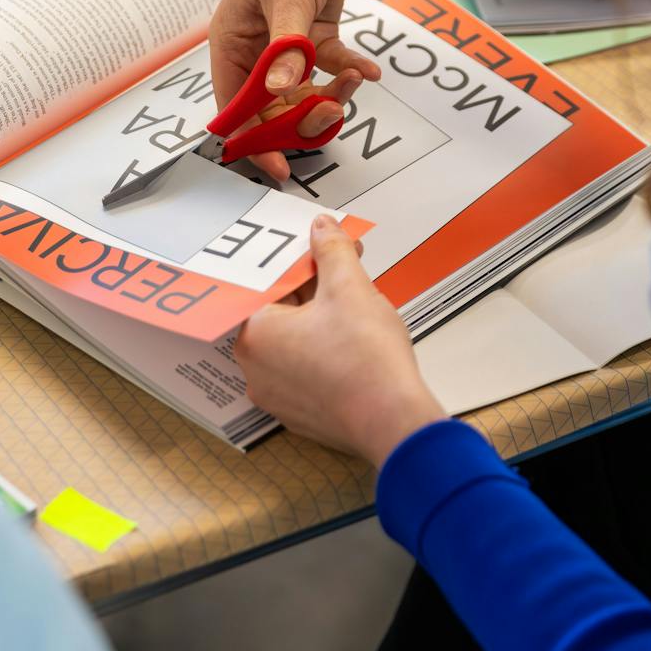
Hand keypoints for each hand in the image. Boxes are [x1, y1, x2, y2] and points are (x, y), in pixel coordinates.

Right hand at [210, 0, 448, 180]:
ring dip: (331, 94)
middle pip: (271, 107)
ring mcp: (284, 43)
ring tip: (358, 78)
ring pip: (303, 92)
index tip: (280, 166)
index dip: (253, 140)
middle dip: (303, 116)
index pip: (233, 106)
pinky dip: (348, 72)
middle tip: (332, 114)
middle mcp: (254, 47)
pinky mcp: (312, 34)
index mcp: (231, 41)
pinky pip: (327, 68)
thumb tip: (284, 89)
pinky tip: (370, 70)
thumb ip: (288, 47)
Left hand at [235, 216, 445, 467]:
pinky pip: (306, 372)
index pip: (268, 284)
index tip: (322, 250)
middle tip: (345, 269)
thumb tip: (322, 229)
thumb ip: (331, 251)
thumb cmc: (366, 361)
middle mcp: (256, 370)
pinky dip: (325, 352)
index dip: (300, 262)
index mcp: (255, 335)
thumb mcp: (350, 287)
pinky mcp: (302, 415)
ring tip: (356, 304)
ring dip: (320, 319)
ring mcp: (278, 397)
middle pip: (280, 313)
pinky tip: (355, 341)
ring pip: (294, 344)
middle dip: (313, 287)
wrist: (395, 421)